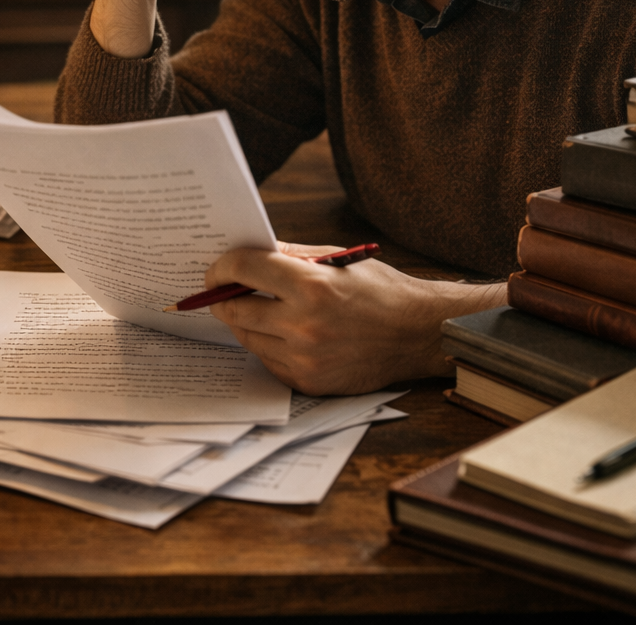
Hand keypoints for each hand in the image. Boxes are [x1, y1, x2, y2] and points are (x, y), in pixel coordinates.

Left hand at [204, 240, 506, 394]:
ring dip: (245, 322)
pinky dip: (268, 345)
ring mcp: (305, 358)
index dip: (222, 266)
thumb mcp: (336, 260)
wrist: (419, 334)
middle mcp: (304, 325)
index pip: (243, 269)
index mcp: (312, 287)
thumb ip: (289, 256)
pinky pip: (268, 361)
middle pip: (234, 309)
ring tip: (257, 309)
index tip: (216, 269)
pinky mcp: (308, 382)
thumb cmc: (380, 290)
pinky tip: (282, 332)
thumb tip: (248, 253)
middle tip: (222, 291)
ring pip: (247, 338)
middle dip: (223, 297)